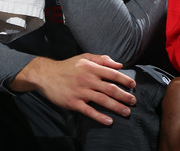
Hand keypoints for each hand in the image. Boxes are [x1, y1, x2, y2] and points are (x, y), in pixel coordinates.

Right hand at [9, 54, 135, 125]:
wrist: (46, 75)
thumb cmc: (67, 66)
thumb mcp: (83, 58)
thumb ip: (101, 59)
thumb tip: (119, 64)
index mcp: (90, 68)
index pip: (112, 74)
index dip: (124, 80)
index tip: (133, 85)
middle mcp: (87, 79)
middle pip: (110, 89)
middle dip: (124, 96)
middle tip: (133, 101)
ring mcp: (80, 91)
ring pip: (102, 100)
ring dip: (116, 107)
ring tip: (126, 112)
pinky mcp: (73, 102)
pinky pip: (88, 110)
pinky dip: (99, 116)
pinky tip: (109, 121)